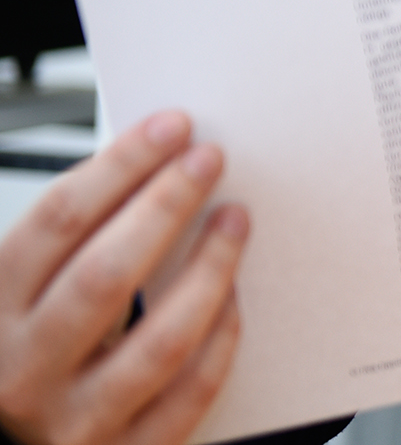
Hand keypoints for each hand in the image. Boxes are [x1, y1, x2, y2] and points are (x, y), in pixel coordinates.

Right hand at [0, 112, 246, 444]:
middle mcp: (24, 370)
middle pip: (106, 274)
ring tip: (234, 220)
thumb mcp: (19, 296)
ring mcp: (73, 419)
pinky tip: (236, 297)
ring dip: (209, 270)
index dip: (121, 165)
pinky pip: (189, 393)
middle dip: (166, 205)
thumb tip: (148, 167)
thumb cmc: (24, 358)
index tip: (170, 127)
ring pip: (160, 339)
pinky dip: (220, 339)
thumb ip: (69, 242)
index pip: (58, 221)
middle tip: (208, 158)